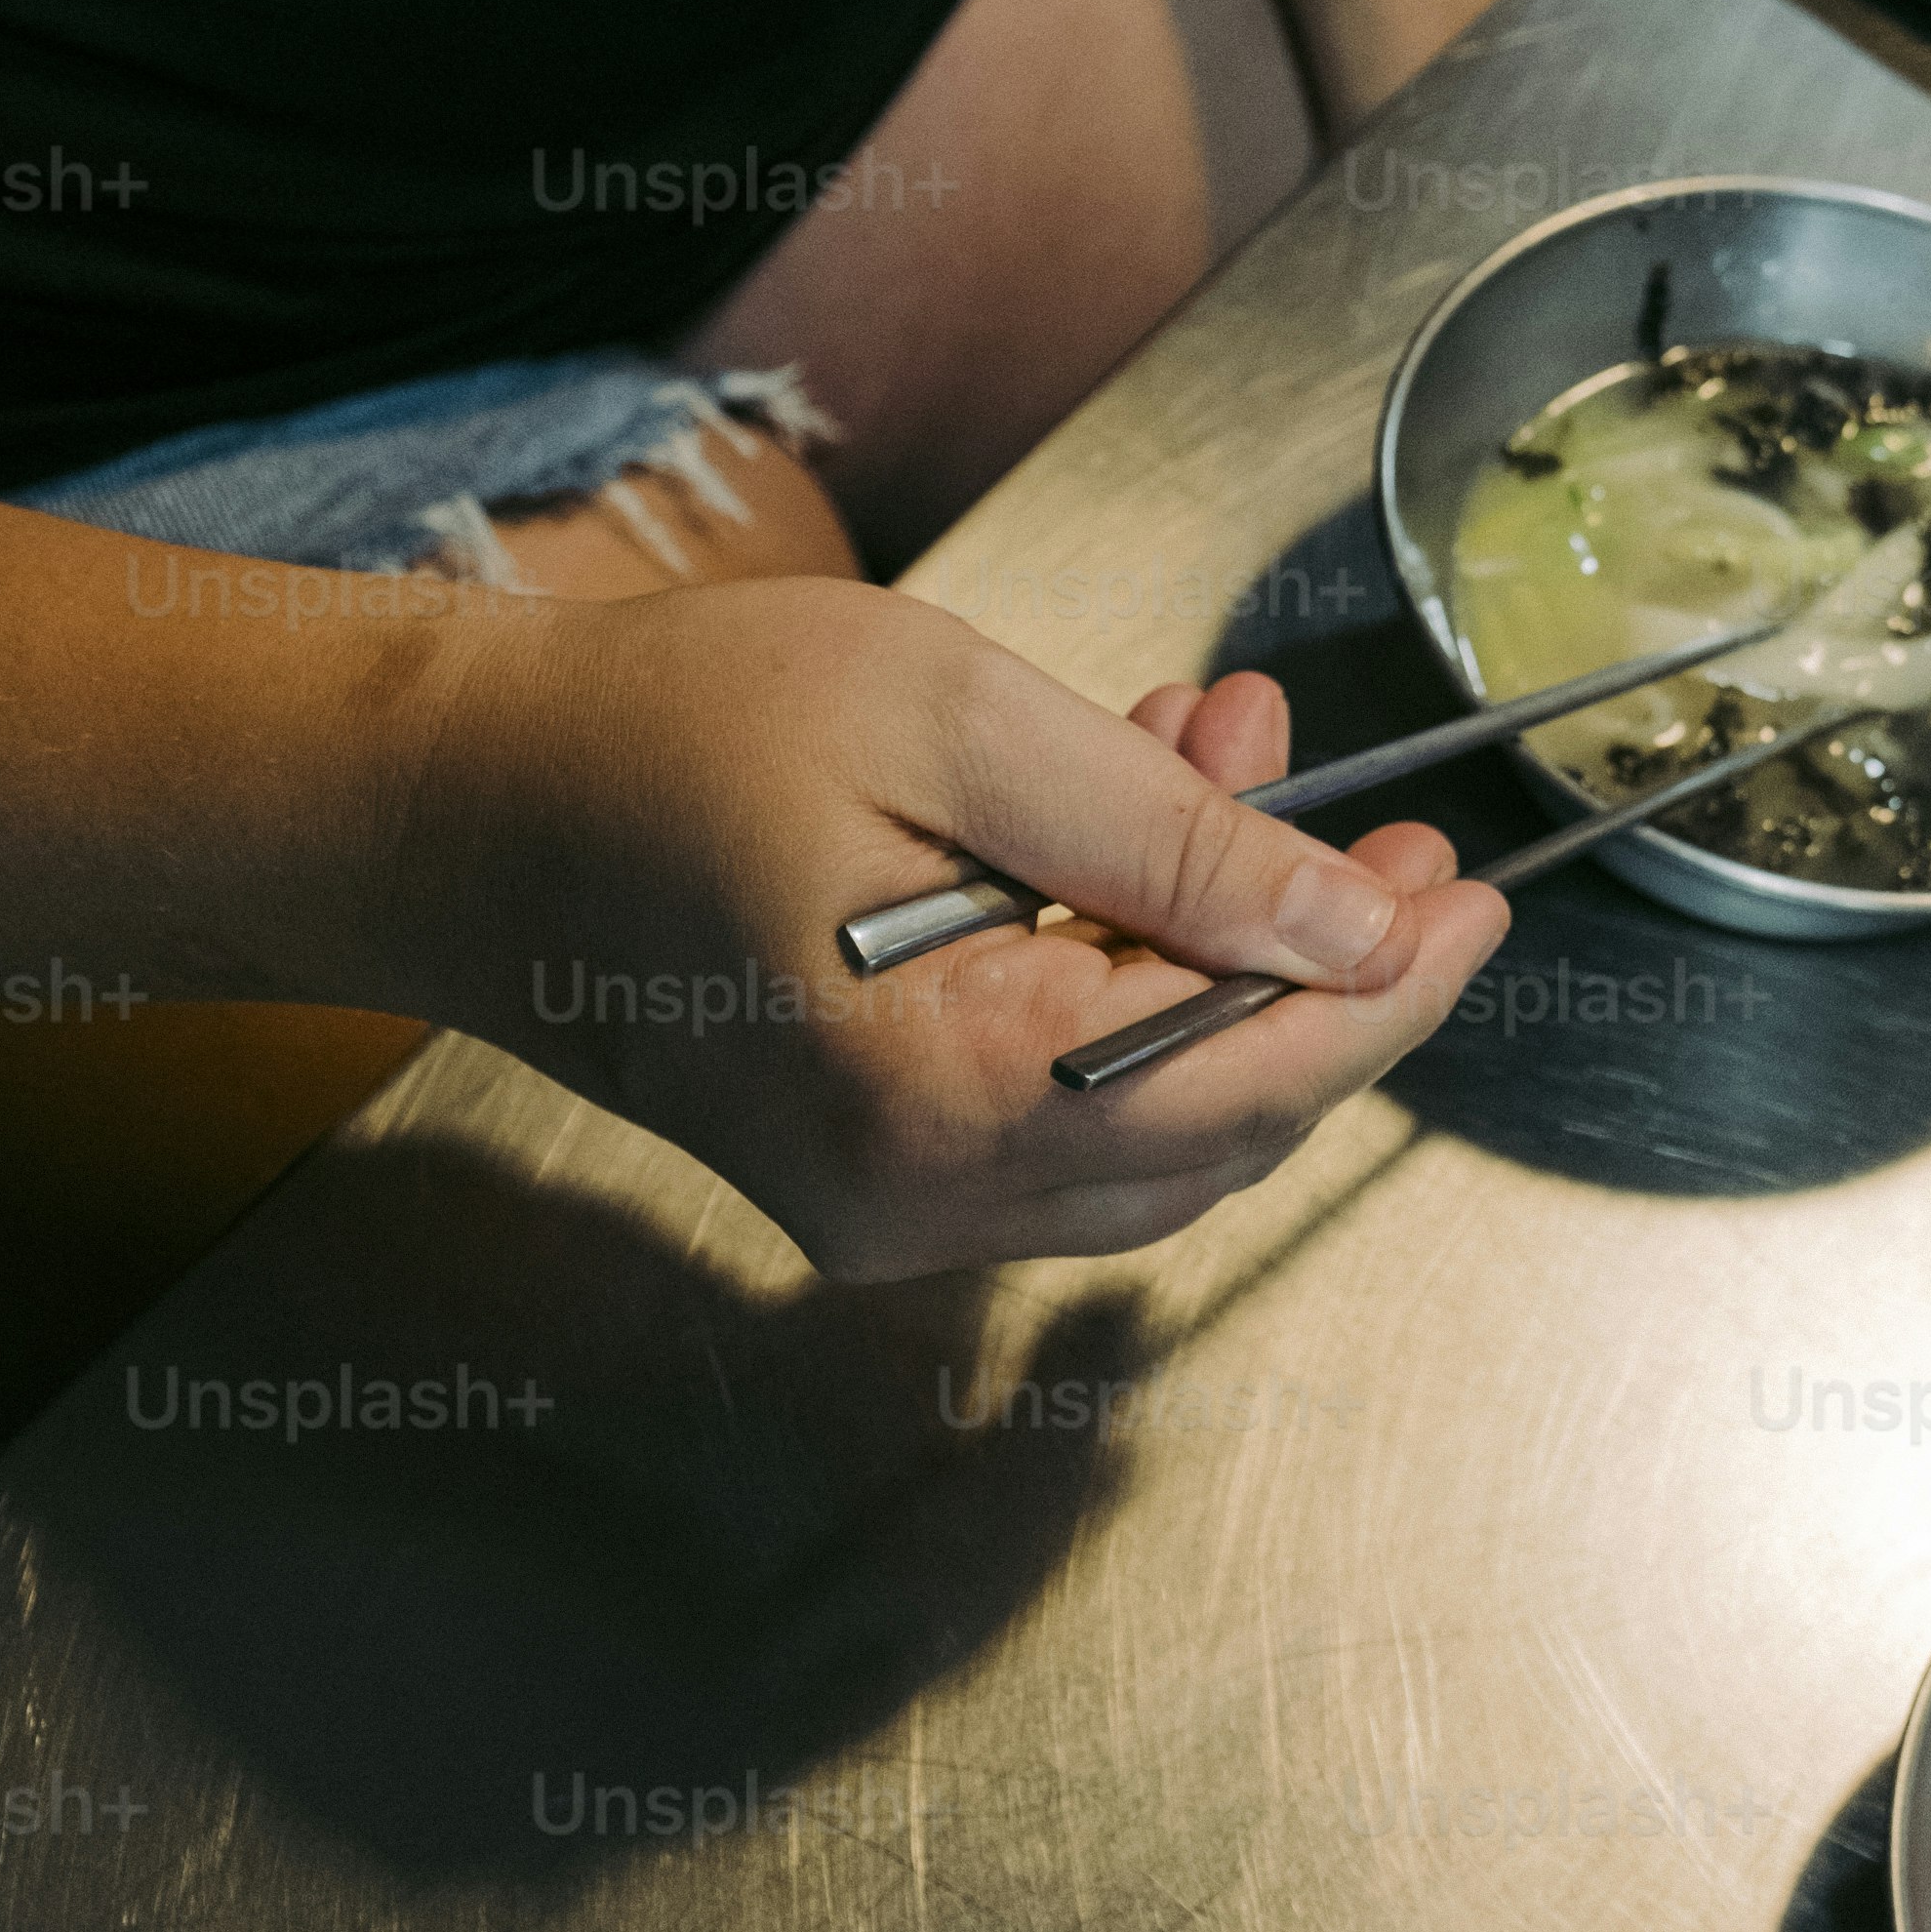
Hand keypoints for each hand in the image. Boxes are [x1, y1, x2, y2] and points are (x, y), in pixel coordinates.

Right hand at [398, 588, 1507, 1277]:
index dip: (1387, 990)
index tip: (1472, 898)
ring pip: (1151, 1128)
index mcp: (941, 1096)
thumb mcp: (948, 720)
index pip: (1250, 1077)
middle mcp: (916, 1200)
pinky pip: (1059, 1116)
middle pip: (1219, 1126)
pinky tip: (1141, 840)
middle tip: (1400, 851)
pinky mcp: (864, 1176)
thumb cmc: (660, 736)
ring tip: (1248, 781)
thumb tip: (1347, 922)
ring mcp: (883, 1211)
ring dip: (1227, 965)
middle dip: (1327, 977)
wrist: (458, 809)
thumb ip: (1168, 837)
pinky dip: (1130, 990)